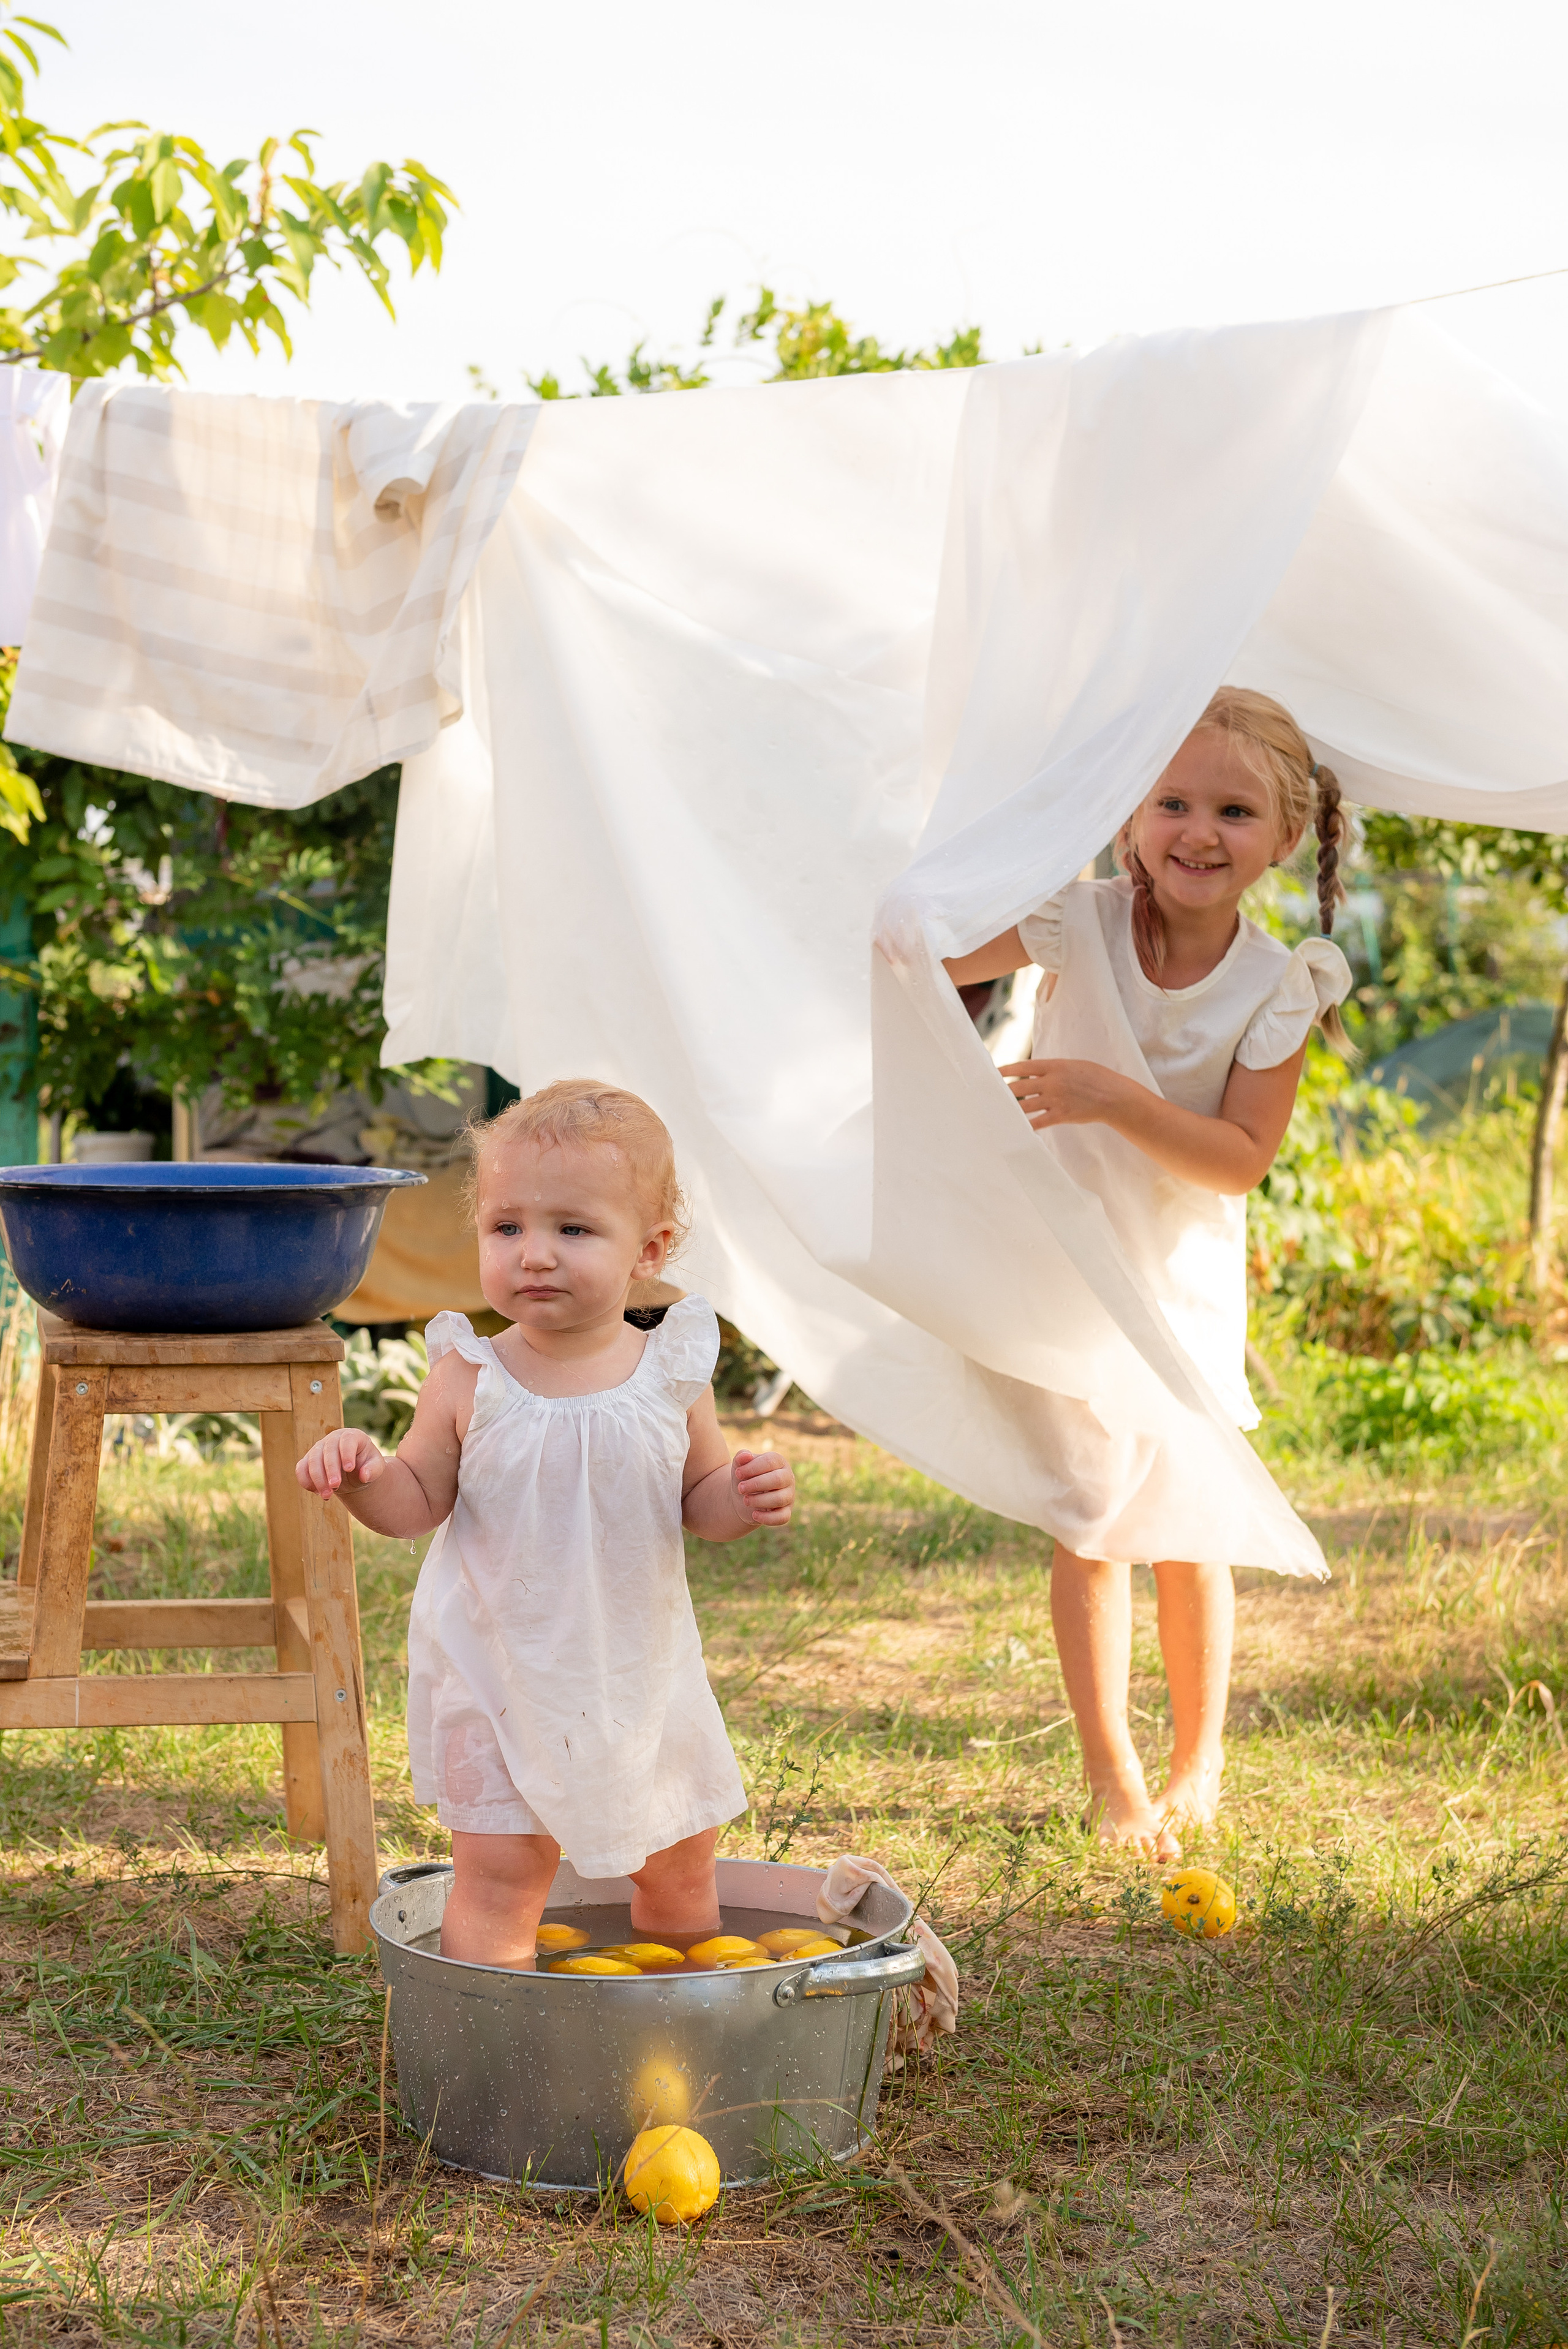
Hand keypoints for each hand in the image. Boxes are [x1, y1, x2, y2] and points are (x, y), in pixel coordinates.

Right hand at [296, 1426, 385, 1497]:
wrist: (353, 1472)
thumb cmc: (366, 1466)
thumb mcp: (376, 1468)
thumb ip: (373, 1470)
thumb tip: (364, 1475)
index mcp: (352, 1436)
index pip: (347, 1440)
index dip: (347, 1453)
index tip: (349, 1468)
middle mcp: (333, 1439)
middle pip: (327, 1450)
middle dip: (330, 1470)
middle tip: (335, 1487)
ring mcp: (319, 1448)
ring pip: (312, 1460)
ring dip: (318, 1479)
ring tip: (327, 1496)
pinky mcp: (308, 1460)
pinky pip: (301, 1468)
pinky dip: (306, 1481)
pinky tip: (316, 1492)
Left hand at [730, 1448, 793, 1527]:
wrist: (743, 1497)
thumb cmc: (744, 1477)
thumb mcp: (740, 1466)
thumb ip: (741, 1458)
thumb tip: (745, 1455)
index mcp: (778, 1462)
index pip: (770, 1461)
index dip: (752, 1468)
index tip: (737, 1474)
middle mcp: (787, 1477)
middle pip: (777, 1480)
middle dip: (756, 1484)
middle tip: (740, 1488)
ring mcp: (789, 1495)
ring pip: (779, 1499)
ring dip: (759, 1500)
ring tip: (745, 1500)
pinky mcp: (786, 1512)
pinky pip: (782, 1517)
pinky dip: (768, 1518)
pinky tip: (754, 1515)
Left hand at [1000, 1057, 1133, 1131]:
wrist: (1114, 1095)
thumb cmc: (1095, 1077)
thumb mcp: (1072, 1066)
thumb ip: (1052, 1069)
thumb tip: (1033, 1074)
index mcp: (1054, 1066)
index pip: (1022, 1067)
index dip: (1005, 1070)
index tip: (992, 1072)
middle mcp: (1052, 1082)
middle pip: (1018, 1087)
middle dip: (1002, 1092)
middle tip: (988, 1095)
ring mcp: (1055, 1099)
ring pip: (1024, 1106)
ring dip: (1009, 1110)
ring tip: (996, 1112)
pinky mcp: (1061, 1115)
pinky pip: (1037, 1122)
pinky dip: (1025, 1126)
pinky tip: (1016, 1128)